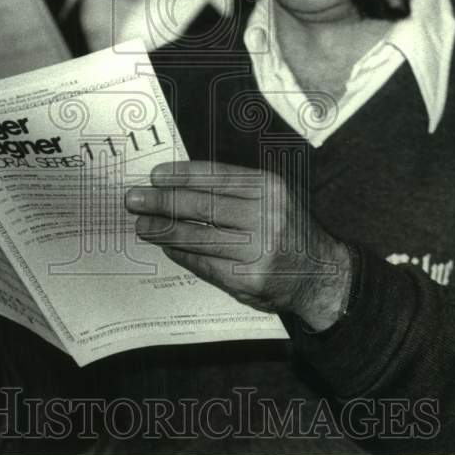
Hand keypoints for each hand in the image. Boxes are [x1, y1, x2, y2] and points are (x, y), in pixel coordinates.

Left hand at [125, 161, 350, 330]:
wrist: (319, 273)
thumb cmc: (286, 229)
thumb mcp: (271, 197)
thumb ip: (234, 190)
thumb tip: (178, 185)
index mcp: (269, 188)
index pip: (217, 176)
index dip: (182, 175)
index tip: (155, 175)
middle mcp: (266, 216)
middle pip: (203, 205)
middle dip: (163, 201)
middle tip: (134, 199)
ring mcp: (258, 249)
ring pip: (199, 236)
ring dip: (164, 230)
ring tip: (142, 226)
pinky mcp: (248, 279)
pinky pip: (205, 263)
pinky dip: (182, 254)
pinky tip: (167, 246)